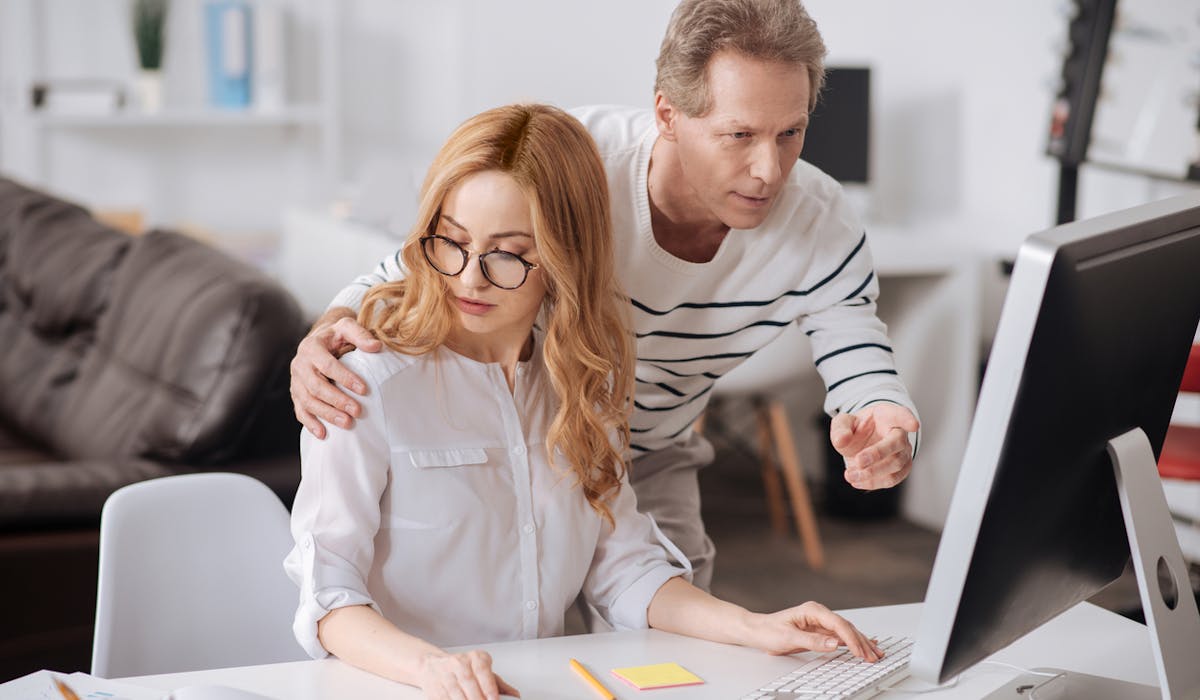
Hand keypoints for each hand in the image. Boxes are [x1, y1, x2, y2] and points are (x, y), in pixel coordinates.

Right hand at [290, 311, 382, 438]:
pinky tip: (323, 434)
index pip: (328, 365)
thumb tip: (377, 347)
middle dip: (337, 400)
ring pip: (307, 401)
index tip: (364, 389)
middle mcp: (299, 364)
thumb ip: (360, 334)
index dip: (345, 378)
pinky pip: (300, 410)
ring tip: (347, 424)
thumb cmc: (336, 335)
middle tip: (357, 411)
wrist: (319, 340)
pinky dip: (310, 423)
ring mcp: (296, 380)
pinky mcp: (296, 393)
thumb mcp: (347, 327)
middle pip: (316, 387)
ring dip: (327, 414)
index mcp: (311, 347)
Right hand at [417, 650, 520, 699]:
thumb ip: (499, 684)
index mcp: (475, 658)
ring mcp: (445, 674)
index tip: (494, 698)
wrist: (433, 666)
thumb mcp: (483, 672)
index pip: (482, 670)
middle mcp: (459, 663)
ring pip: (456, 692)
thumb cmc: (463, 669)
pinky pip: (445, 698)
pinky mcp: (434, 686)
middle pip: (469, 683)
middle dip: (478, 698)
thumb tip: (514, 695)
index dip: (488, 686)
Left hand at [743, 601, 882, 660]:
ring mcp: (820, 623)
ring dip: (861, 643)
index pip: (839, 624)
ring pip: (846, 632)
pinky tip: (864, 646)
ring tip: (875, 654)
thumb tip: (835, 643)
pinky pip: (840, 637)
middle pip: (846, 627)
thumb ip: (813, 641)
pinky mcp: (819, 632)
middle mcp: (819, 614)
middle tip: (874, 656)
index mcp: (813, 610)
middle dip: (862, 642)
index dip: (852, 639)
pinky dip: (853, 643)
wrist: (757, 630)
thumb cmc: (768, 630)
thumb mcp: (789, 638)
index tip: (860, 652)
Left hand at [830, 403, 919, 490]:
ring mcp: (904, 452)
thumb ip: (840, 428)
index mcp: (888, 416)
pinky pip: (891, 479)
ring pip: (896, 465)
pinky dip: (873, 483)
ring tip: (850, 475)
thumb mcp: (843, 423)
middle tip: (858, 461)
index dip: (908, 420)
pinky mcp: (902, 470)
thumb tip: (841, 440)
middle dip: (878, 454)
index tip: (914, 425)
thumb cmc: (857, 429)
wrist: (863, 443)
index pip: (901, 414)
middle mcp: (900, 433)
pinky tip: (856, 481)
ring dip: (872, 473)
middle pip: (897, 443)